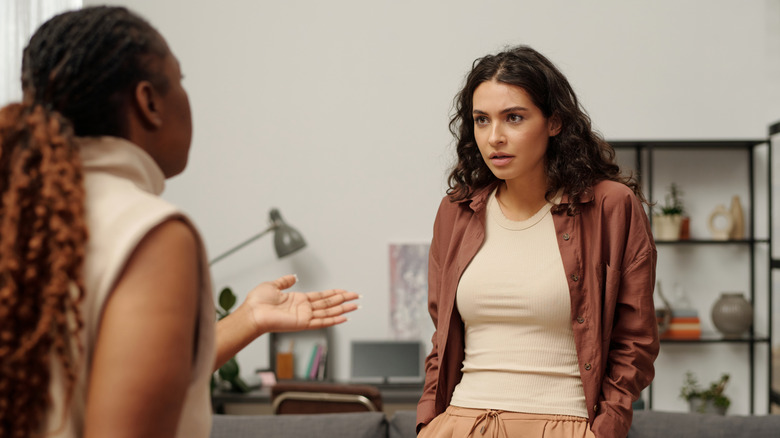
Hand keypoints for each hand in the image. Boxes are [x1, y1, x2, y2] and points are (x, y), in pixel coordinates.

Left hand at [240, 274, 358, 334]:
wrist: (252, 313)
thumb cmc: (258, 302)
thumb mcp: (272, 285)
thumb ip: (285, 281)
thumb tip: (293, 277)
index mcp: (298, 300)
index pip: (321, 297)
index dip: (334, 293)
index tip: (344, 291)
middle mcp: (304, 309)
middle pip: (329, 303)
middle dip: (343, 300)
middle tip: (356, 297)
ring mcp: (304, 317)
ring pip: (329, 312)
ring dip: (343, 309)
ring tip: (355, 306)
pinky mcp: (303, 324)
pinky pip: (322, 322)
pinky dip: (333, 320)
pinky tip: (344, 318)